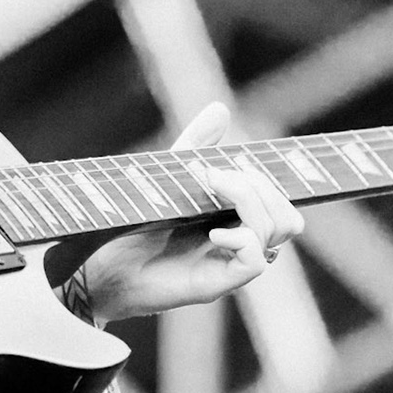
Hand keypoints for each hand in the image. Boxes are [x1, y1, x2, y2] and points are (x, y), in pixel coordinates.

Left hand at [80, 103, 302, 323]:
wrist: (105, 264)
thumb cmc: (137, 222)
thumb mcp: (170, 176)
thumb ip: (197, 146)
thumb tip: (221, 109)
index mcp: (237, 221)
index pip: (281, 204)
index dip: (271, 182)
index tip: (238, 163)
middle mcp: (241, 245)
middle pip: (287, 218)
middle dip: (260, 187)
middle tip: (216, 176)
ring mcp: (231, 265)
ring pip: (276, 232)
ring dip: (250, 202)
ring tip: (211, 189)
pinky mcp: (218, 283)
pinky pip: (256, 261)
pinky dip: (241, 239)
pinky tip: (212, 234)